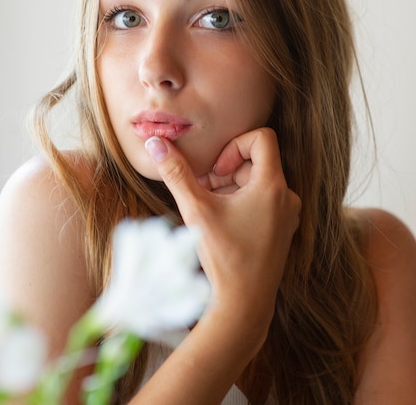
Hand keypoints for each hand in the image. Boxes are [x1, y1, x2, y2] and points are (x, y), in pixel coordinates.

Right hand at [145, 128, 300, 335]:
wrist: (244, 304)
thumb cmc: (224, 256)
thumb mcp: (196, 209)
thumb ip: (176, 173)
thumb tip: (155, 142)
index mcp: (273, 185)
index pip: (262, 137)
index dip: (235, 146)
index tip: (217, 171)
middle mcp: (287, 196)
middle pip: (256, 161)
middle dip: (227, 171)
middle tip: (205, 190)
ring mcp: (288, 214)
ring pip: (258, 181)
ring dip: (232, 187)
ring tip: (211, 207)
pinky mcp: (283, 228)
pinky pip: (264, 199)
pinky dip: (242, 202)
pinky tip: (223, 221)